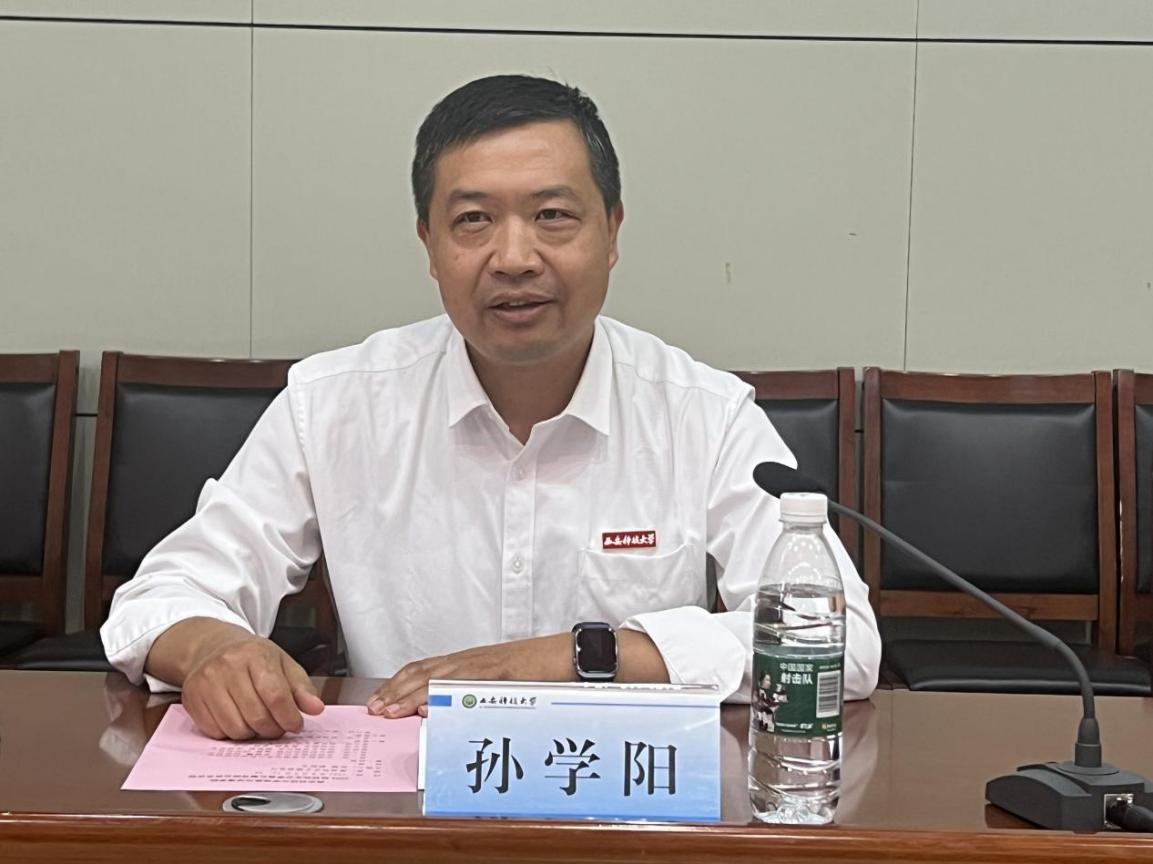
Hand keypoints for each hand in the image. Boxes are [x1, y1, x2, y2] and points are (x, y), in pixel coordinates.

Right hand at [181, 634, 324, 739]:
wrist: (212, 647)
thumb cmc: (252, 658)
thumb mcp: (283, 663)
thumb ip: (301, 687)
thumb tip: (316, 708)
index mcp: (255, 654)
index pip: (276, 695)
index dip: (289, 717)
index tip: (296, 725)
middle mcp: (228, 666)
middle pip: (257, 715)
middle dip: (273, 729)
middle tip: (278, 727)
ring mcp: (206, 683)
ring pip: (236, 728)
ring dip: (252, 734)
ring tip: (258, 722)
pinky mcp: (191, 699)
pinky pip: (216, 732)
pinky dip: (231, 734)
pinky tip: (238, 719)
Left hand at [366, 634, 573, 718]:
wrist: (567, 654)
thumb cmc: (538, 671)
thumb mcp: (499, 682)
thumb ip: (473, 694)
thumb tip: (444, 715)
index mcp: (468, 662)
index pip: (422, 669)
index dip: (397, 685)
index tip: (379, 701)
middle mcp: (471, 660)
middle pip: (423, 672)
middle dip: (395, 692)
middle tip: (375, 710)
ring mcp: (484, 665)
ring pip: (438, 678)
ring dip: (411, 695)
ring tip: (392, 710)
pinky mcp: (500, 673)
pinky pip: (468, 684)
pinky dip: (446, 695)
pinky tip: (430, 706)